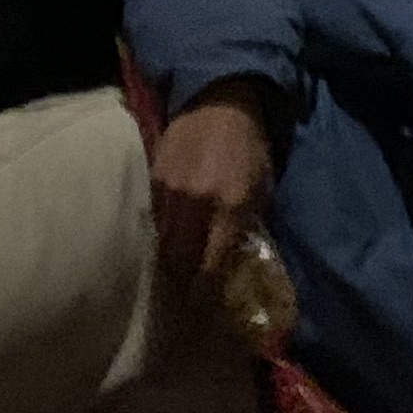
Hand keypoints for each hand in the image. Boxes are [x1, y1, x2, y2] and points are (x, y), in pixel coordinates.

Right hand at [150, 84, 279, 282]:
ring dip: (165, 261)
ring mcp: (170, 188)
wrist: (221, 101)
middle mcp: (197, 201)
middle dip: (181, 283)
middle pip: (179, 259)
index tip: (202, 312)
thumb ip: (246, 224)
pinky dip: (156, 233)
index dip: (204, 294)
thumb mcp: (261, 188)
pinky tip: (159, 242)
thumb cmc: (249, 148)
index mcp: (230, 206)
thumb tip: (232, 263)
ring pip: (160, 241)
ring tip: (168, 276)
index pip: (211, 266)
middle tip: (183, 298)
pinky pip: (151, 217)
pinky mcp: (152, 176)